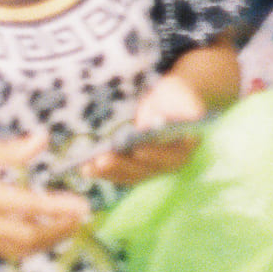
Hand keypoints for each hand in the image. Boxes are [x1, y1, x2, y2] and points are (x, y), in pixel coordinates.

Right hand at [0, 133, 92, 258]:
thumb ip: (12, 151)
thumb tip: (43, 139)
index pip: (29, 206)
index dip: (58, 208)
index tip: (82, 205)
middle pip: (29, 237)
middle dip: (59, 230)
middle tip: (79, 218)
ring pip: (20, 250)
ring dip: (48, 241)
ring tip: (66, 227)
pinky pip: (7, 252)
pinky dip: (28, 246)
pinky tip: (41, 234)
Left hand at [81, 73, 208, 185]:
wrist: (168, 102)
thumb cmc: (176, 97)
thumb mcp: (183, 96)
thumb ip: (186, 107)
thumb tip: (183, 118)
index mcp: (184, 148)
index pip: (170, 155)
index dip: (155, 154)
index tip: (138, 150)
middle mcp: (169, 163)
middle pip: (146, 170)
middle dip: (123, 166)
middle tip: (102, 160)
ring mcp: (151, 168)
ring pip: (130, 175)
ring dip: (109, 173)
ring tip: (88, 167)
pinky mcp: (136, 167)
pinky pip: (120, 174)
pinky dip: (103, 172)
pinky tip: (86, 169)